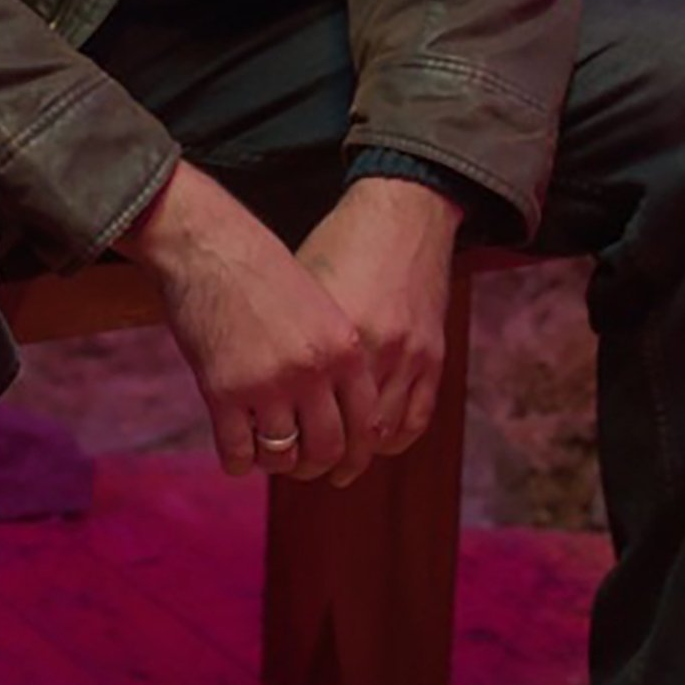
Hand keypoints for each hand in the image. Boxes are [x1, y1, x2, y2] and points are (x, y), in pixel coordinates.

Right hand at [121, 164, 378, 483]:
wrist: (207, 246)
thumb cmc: (261, 273)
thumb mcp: (318, 308)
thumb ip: (334, 359)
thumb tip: (336, 417)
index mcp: (345, 346)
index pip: (366, 424)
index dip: (355, 454)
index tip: (341, 465)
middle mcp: (313, 369)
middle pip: (327, 448)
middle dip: (314, 466)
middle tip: (300, 467)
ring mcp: (268, 383)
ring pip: (283, 456)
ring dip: (274, 463)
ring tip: (265, 454)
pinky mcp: (223, 392)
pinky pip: (238, 452)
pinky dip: (238, 462)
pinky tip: (235, 454)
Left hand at [296, 177, 460, 483]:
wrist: (400, 214)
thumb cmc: (337, 246)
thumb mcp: (298, 291)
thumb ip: (284, 341)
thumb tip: (250, 391)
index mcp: (329, 339)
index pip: (304, 419)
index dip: (284, 449)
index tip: (268, 458)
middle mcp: (370, 354)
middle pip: (342, 437)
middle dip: (318, 462)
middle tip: (300, 470)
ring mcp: (408, 357)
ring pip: (381, 436)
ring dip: (356, 459)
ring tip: (334, 469)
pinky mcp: (434, 356)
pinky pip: (417, 418)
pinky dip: (395, 441)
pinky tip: (375, 448)